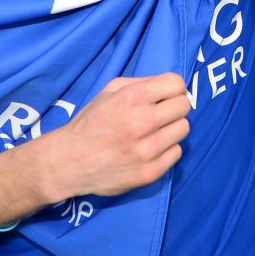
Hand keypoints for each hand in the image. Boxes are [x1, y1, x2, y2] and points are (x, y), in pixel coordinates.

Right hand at [49, 73, 190, 198]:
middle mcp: (143, 122)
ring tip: (154, 132)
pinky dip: (167, 149)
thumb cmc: (92, 122)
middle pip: (184, 106)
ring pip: (184, 129)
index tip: (165, 95)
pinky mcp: (151, 172)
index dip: (172, 88)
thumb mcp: (110, 91)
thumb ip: (142, 83)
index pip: (177, 84)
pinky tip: (150, 149)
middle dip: (174, 107)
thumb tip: (174, 86)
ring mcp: (148, 150)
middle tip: (160, 114)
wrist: (70, 161)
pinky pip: (177, 152)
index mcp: (132, 98)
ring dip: (172, 128)